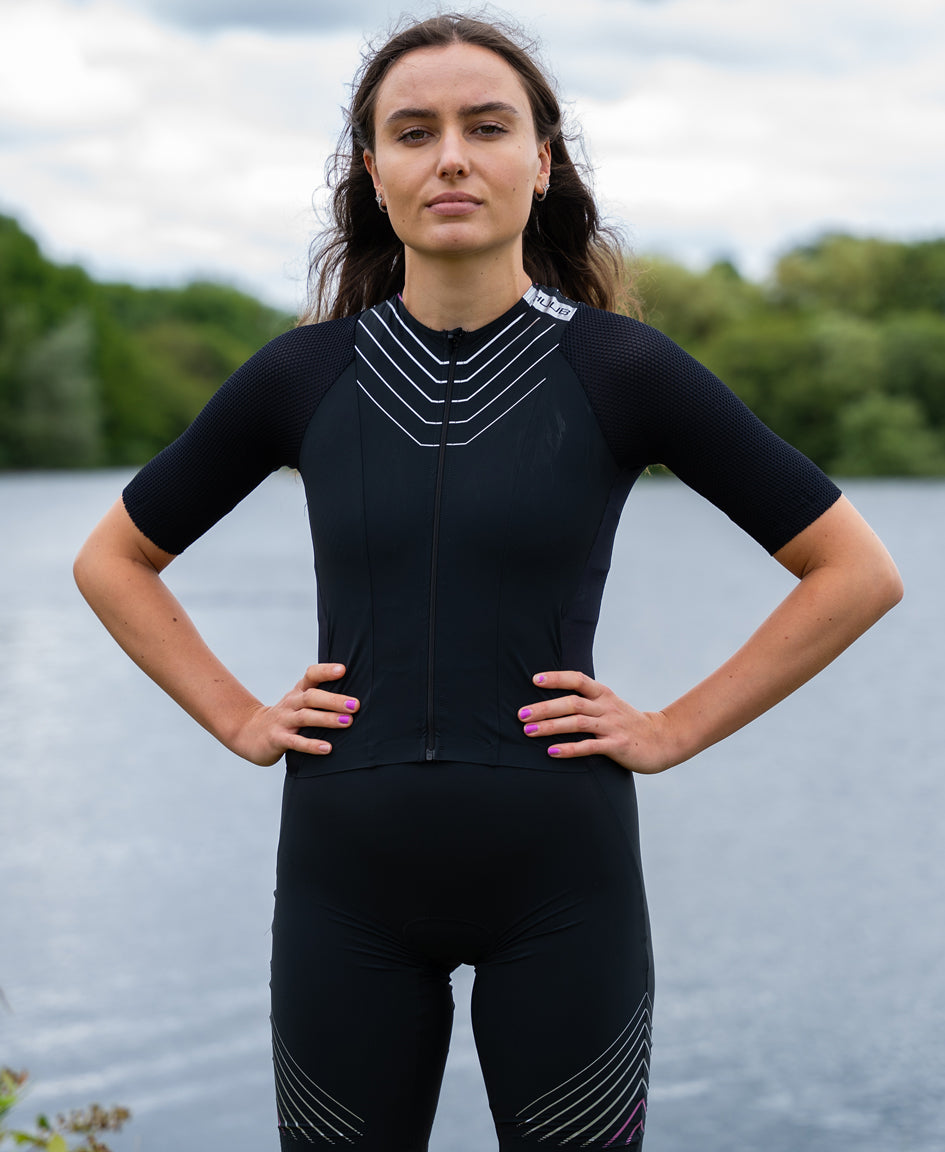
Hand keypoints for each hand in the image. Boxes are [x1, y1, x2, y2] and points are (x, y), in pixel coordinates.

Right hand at [230, 663, 358, 765]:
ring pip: (305, 717)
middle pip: (312, 697)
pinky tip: (327, 748)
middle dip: (334, 700)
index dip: (326, 671)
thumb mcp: (298, 702)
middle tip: (355, 704)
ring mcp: (283, 721)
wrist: (249, 732)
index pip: (311, 675)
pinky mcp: (277, 739)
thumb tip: (354, 700)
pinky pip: (296, 742)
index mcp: (298, 692)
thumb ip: (320, 698)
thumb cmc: (284, 717)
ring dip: (327, 719)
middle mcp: (291, 703)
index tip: (343, 670)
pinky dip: (312, 745)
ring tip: (347, 722)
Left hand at [518, 670, 675, 773]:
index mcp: (604, 694)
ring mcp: (612, 726)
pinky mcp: (617, 745)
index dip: (557, 678)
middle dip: (545, 707)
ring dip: (551, 727)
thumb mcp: (609, 706)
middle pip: (572, 703)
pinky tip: (552, 752)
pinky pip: (589, 746)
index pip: (578, 679)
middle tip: (521, 715)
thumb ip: (587, 702)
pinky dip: (570, 749)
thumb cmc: (628, 724)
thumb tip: (553, 700)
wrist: (663, 740)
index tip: (535, 680)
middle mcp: (606, 707)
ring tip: (529, 731)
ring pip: (577, 723)